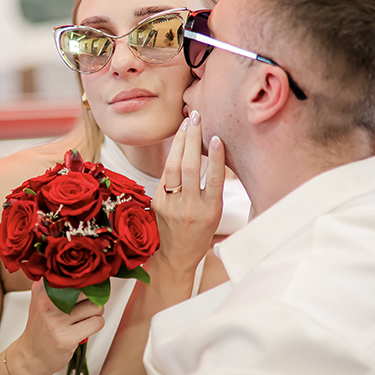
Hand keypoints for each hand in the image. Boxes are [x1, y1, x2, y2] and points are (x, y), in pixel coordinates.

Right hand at [10, 280, 104, 374]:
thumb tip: (75, 272)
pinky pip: (96, 323)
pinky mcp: (67, 338)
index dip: (87, 282)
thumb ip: (51, 286)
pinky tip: (86, 328)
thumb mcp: (39, 302)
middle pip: (89, 291)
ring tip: (86, 318)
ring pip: (96, 307)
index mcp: (42, 292)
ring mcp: (58, 322)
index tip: (90, 286)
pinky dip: (96, 324)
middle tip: (87, 306)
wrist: (30, 356)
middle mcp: (49, 304)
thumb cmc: (39, 329)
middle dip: (94, 299)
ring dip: (96, 313)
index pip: (74, 278)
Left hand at [152, 111, 224, 281]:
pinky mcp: (156, 202)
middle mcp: (190, 208)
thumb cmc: (200, 232)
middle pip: (190, 168)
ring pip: (173, 168)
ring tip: (187, 124)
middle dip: (192, 140)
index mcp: (210, 212)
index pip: (214, 180)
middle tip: (196, 117)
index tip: (217, 137)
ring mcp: (170, 205)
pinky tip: (178, 141)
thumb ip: (213, 188)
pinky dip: (172, 156)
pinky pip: (165, 175)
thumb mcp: (214, 214)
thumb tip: (212, 152)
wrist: (175, 256)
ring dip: (180, 142)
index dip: (216, 158)